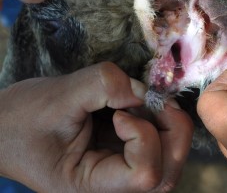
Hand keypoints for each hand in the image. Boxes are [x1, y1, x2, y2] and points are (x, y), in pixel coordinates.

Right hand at [0, 62, 192, 191]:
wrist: (7, 126)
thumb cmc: (22, 119)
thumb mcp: (57, 96)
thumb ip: (105, 84)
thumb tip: (146, 89)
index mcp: (92, 186)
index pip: (146, 175)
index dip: (143, 137)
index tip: (118, 113)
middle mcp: (114, 186)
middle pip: (168, 169)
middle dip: (171, 128)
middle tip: (150, 99)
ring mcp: (122, 169)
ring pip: (171, 155)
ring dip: (167, 121)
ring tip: (141, 100)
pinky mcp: (125, 153)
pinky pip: (160, 140)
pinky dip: (158, 117)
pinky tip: (137, 103)